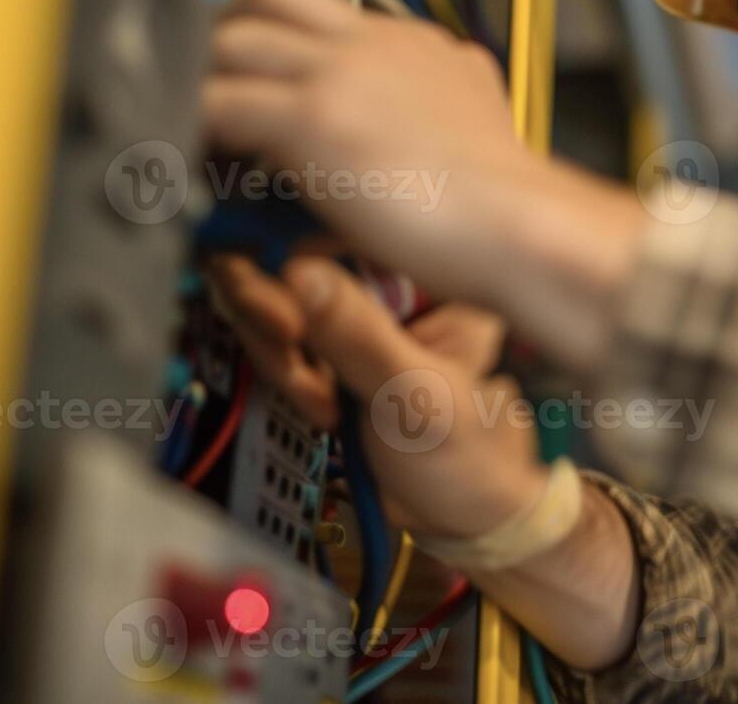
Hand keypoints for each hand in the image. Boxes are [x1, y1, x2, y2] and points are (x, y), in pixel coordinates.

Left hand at [202, 0, 647, 370]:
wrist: (524, 226)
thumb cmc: (509, 208)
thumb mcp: (479, 129)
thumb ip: (439, 108)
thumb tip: (420, 129)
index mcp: (417, 46)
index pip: (324, 7)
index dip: (278, 32)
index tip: (260, 69)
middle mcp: (374, 43)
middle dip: (226, 31)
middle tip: (208, 82)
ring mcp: (339, 74)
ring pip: (232, 39)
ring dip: (202, 78)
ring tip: (194, 127)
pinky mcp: (311, 117)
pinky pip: (217, 103)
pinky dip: (191, 126)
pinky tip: (190, 161)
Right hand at [207, 249, 547, 538]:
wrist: (459, 513)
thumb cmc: (465, 458)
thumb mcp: (415, 398)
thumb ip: (360, 337)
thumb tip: (301, 272)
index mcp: (433, 269)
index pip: (342, 224)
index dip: (291, 248)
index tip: (271, 297)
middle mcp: (391, 273)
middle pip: (292, 251)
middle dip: (276, 313)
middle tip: (291, 359)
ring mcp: (355, 307)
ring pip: (274, 293)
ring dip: (280, 352)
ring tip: (321, 401)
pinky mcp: (329, 339)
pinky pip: (275, 332)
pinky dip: (282, 369)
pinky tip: (318, 405)